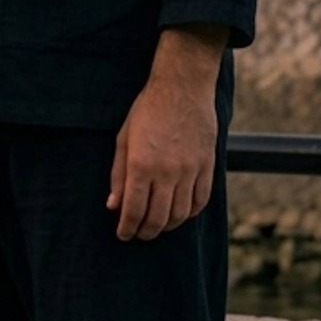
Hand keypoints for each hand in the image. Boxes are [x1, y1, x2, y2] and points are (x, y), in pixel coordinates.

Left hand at [107, 25, 224, 241]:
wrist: (183, 86)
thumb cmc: (148, 109)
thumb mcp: (125, 137)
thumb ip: (118, 173)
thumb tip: (113, 205)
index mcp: (141, 164)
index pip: (133, 211)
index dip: (127, 228)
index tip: (123, 234)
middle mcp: (166, 172)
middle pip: (157, 218)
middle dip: (145, 232)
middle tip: (139, 234)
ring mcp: (189, 170)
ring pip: (180, 215)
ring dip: (167, 226)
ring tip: (158, 226)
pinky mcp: (206, 166)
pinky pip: (200, 201)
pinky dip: (190, 213)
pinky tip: (181, 213)